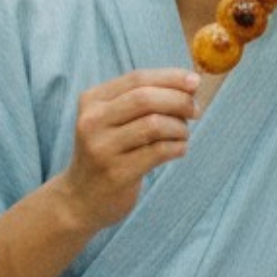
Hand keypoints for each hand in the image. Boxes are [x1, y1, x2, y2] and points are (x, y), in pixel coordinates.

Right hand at [57, 68, 198, 231]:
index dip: (171, 77)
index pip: (138, 78)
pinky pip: (158, 152)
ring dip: (179, 127)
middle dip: (179, 100)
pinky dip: (177, 147)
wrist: (81, 198)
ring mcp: (102, 148)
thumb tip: (191, 83)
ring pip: (154, 124)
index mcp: (92, 100)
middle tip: (195, 111)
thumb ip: (144, 98)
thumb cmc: (110, 151)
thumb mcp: (114, 119)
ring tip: (183, 135)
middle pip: (145, 98)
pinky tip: (179, 150)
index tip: (195, 82)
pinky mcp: (116, 173)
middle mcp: (92, 121)